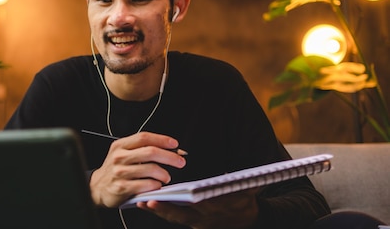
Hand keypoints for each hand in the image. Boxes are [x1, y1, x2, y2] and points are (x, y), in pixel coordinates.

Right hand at [89, 132, 186, 207]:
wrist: (98, 187)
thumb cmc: (115, 170)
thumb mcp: (123, 154)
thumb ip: (142, 150)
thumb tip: (171, 149)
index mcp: (121, 145)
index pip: (144, 137)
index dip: (162, 139)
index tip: (175, 144)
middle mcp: (119, 157)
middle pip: (150, 152)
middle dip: (169, 156)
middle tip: (180, 162)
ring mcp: (120, 172)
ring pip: (150, 169)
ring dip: (164, 174)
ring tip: (166, 177)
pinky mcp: (122, 187)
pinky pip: (146, 185)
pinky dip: (155, 185)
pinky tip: (157, 185)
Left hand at [136, 188, 259, 228]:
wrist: (249, 221)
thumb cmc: (247, 201)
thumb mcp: (251, 191)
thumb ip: (250, 183)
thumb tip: (258, 176)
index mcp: (218, 208)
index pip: (201, 205)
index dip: (189, 200)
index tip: (176, 195)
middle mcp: (205, 218)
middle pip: (182, 215)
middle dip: (164, 209)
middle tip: (147, 202)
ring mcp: (198, 223)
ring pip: (174, 218)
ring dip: (158, 211)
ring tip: (141, 202)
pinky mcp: (193, 223)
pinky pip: (174, 217)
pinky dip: (161, 211)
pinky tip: (146, 203)